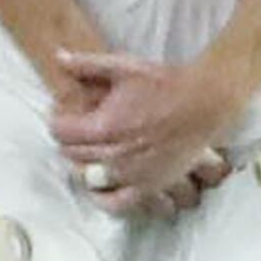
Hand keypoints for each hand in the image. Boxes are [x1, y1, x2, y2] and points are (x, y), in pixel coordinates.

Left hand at [51, 51, 243, 217]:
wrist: (204, 104)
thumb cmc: (165, 84)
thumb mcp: (124, 67)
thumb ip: (87, 64)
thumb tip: (58, 57)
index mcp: (105, 125)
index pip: (60, 132)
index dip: (57, 120)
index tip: (62, 115)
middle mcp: (115, 155)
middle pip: (72, 155)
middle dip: (68, 141)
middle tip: (75, 131)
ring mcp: (132, 174)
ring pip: (88, 178)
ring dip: (81, 165)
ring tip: (86, 153)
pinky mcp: (149, 187)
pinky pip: (116, 204)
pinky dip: (102, 199)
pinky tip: (98, 187)